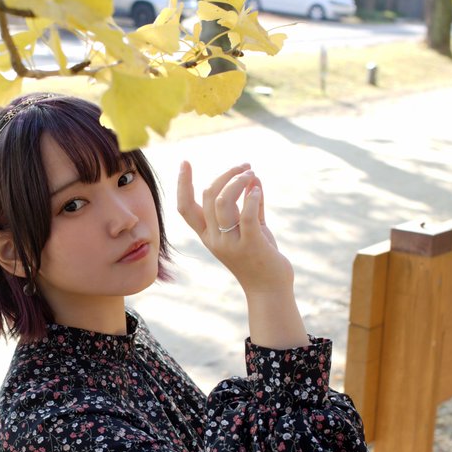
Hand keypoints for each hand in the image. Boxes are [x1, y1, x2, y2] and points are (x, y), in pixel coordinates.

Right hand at [177, 161, 294, 297]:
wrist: (269, 290)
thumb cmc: (260, 258)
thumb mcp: (252, 228)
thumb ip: (251, 203)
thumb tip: (254, 177)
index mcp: (208, 235)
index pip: (185, 207)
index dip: (182, 184)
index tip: (185, 162)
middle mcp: (215, 239)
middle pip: (208, 197)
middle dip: (226, 175)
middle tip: (245, 167)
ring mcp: (231, 243)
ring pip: (223, 202)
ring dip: (238, 181)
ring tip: (253, 174)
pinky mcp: (251, 244)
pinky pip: (246, 215)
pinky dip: (252, 197)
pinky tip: (258, 189)